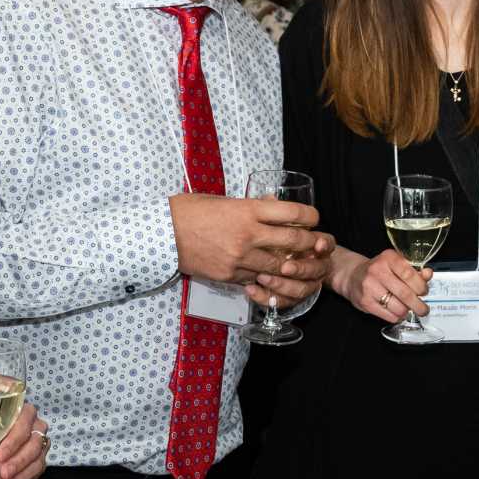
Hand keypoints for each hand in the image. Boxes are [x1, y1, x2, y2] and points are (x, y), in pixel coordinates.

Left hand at [0, 402, 48, 478]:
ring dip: (22, 475)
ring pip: (37, 461)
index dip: (13, 442)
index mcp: (23, 412)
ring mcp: (41, 444)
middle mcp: (37, 426)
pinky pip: (36, 473)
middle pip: (33, 445)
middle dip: (18, 461)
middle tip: (4, 474)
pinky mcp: (40, 460)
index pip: (23, 425)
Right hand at [169, 195, 332, 305]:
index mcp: (247, 210)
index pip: (291, 212)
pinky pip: (255, 278)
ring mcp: (239, 258)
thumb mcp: (223, 200)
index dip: (310, 216)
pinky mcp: (229, 275)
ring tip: (296, 261)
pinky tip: (267, 272)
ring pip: (278, 265)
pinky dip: (264, 276)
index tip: (314, 218)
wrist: (162, 234)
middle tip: (316, 243)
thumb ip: (249, 206)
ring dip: (290, 264)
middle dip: (309, 242)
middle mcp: (248, 234)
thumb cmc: (189, 211)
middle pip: (292, 240)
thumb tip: (272, 204)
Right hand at [329, 246, 430, 323]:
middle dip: (418, 305)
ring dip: (406, 311)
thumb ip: (413, 270)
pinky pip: (389, 316)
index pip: (409, 274)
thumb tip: (428, 274)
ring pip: (398, 307)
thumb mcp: (396, 265)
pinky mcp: (365, 302)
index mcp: (388, 258)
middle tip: (423, 309)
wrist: (353, 276)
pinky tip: (397, 312)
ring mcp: (369, 287)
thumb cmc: (380, 271)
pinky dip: (397, 316)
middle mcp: (377, 271)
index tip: (424, 291)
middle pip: (405, 293)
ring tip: (407, 309)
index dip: (421, 286)